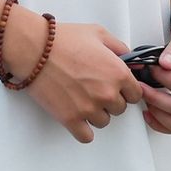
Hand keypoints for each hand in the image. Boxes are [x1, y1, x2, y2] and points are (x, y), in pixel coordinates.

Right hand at [11, 16, 144, 143]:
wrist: (34, 50)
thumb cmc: (64, 40)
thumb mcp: (99, 34)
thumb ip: (119, 47)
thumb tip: (129, 59)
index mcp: (118, 73)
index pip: (136, 94)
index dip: (127, 90)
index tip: (118, 88)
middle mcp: (107, 93)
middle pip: (120, 109)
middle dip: (111, 101)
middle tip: (96, 90)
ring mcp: (89, 108)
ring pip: (104, 122)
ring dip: (97, 114)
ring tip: (83, 100)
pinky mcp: (70, 119)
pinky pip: (86, 136)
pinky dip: (83, 130)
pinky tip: (78, 118)